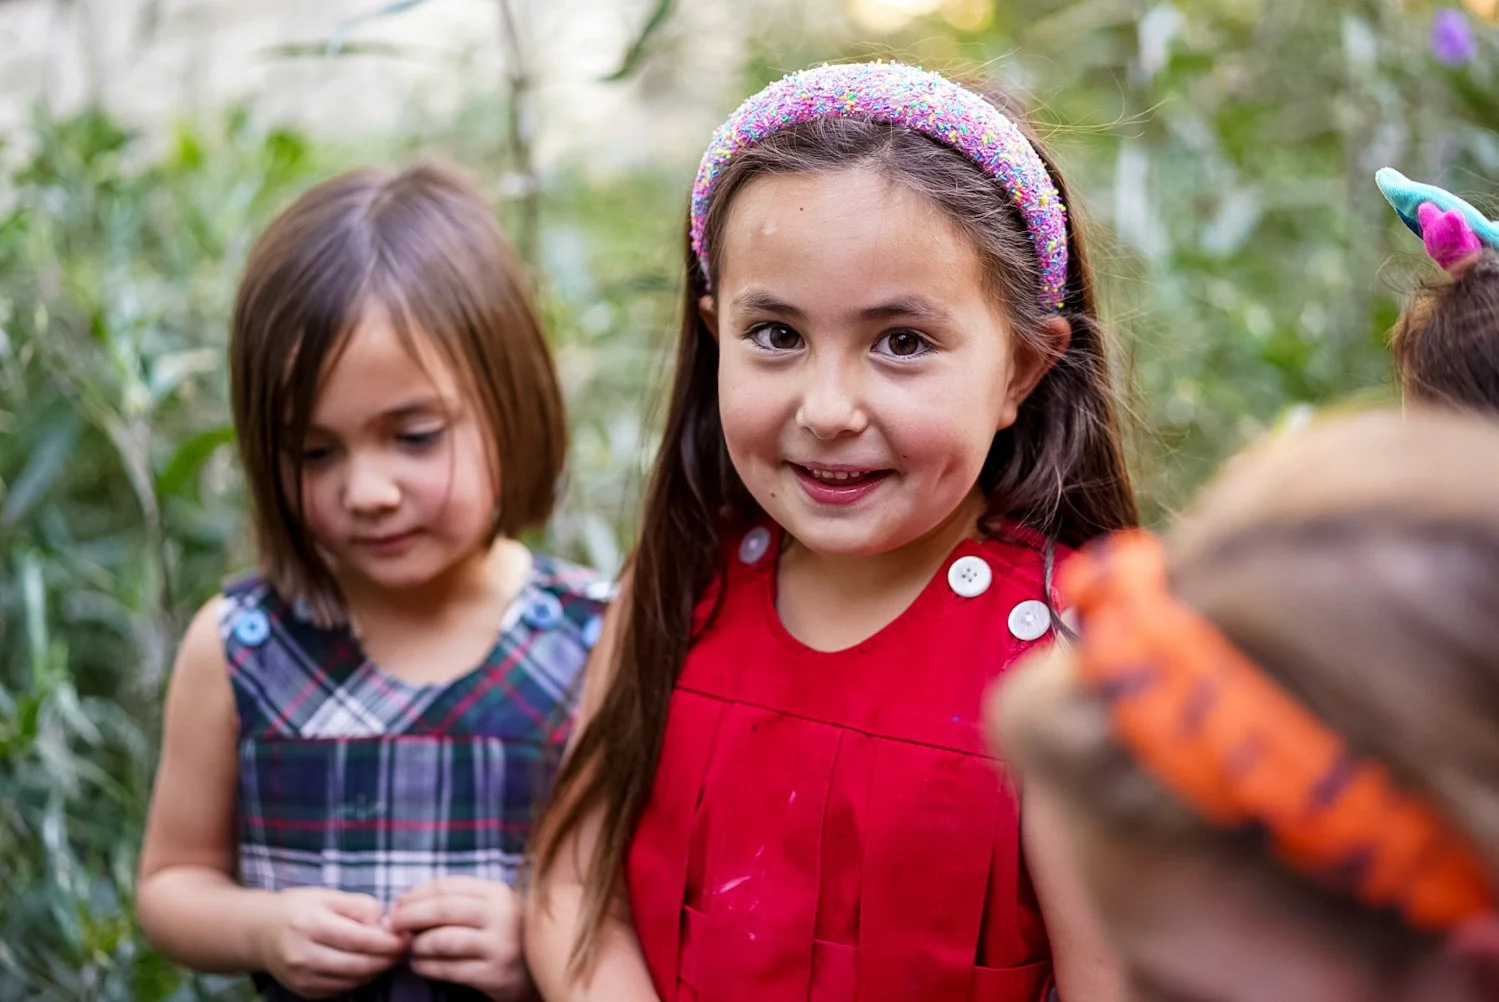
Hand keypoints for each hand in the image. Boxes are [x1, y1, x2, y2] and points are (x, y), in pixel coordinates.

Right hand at [255, 887, 406, 998]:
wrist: (261, 932)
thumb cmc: (299, 908)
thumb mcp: (328, 896)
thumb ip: (359, 906)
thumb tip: (385, 923)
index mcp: (310, 924)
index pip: (359, 939)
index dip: (388, 942)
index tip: (406, 938)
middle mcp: (303, 955)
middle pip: (358, 964)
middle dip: (387, 958)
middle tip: (403, 949)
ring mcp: (301, 977)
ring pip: (352, 980)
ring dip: (376, 970)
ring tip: (387, 956)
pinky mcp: (303, 991)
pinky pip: (341, 989)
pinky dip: (359, 978)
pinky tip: (366, 965)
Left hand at [387, 876, 529, 999]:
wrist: (537, 973)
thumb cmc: (504, 936)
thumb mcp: (489, 909)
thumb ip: (457, 902)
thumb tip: (405, 903)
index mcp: (498, 892)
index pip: (447, 886)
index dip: (416, 893)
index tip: (396, 904)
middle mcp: (502, 914)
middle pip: (442, 909)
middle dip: (409, 916)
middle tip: (392, 925)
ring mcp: (500, 945)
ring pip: (443, 940)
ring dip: (418, 945)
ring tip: (409, 948)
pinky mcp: (494, 973)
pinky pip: (449, 969)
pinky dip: (426, 966)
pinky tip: (419, 965)